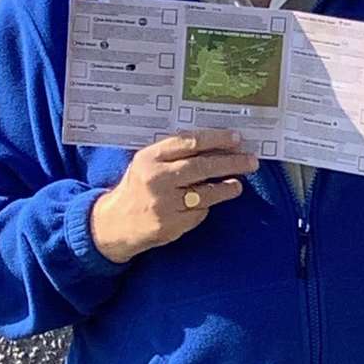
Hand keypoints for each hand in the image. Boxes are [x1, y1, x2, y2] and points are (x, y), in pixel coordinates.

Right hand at [89, 130, 257, 263]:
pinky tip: (210, 202)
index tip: (237, 138)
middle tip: (251, 161)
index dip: (216, 139)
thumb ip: (176, 153)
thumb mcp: (148, 163)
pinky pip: (198, 213)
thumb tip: (219, 143)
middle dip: (231, 163)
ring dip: (227, 188)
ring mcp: (163, 204)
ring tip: (238, 184)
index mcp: (150, 158)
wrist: (112, 225)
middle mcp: (156, 179)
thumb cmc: (138, 187)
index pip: (189, 142)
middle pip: (202, 167)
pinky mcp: (170, 225)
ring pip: (206, 193)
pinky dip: (207, 206)